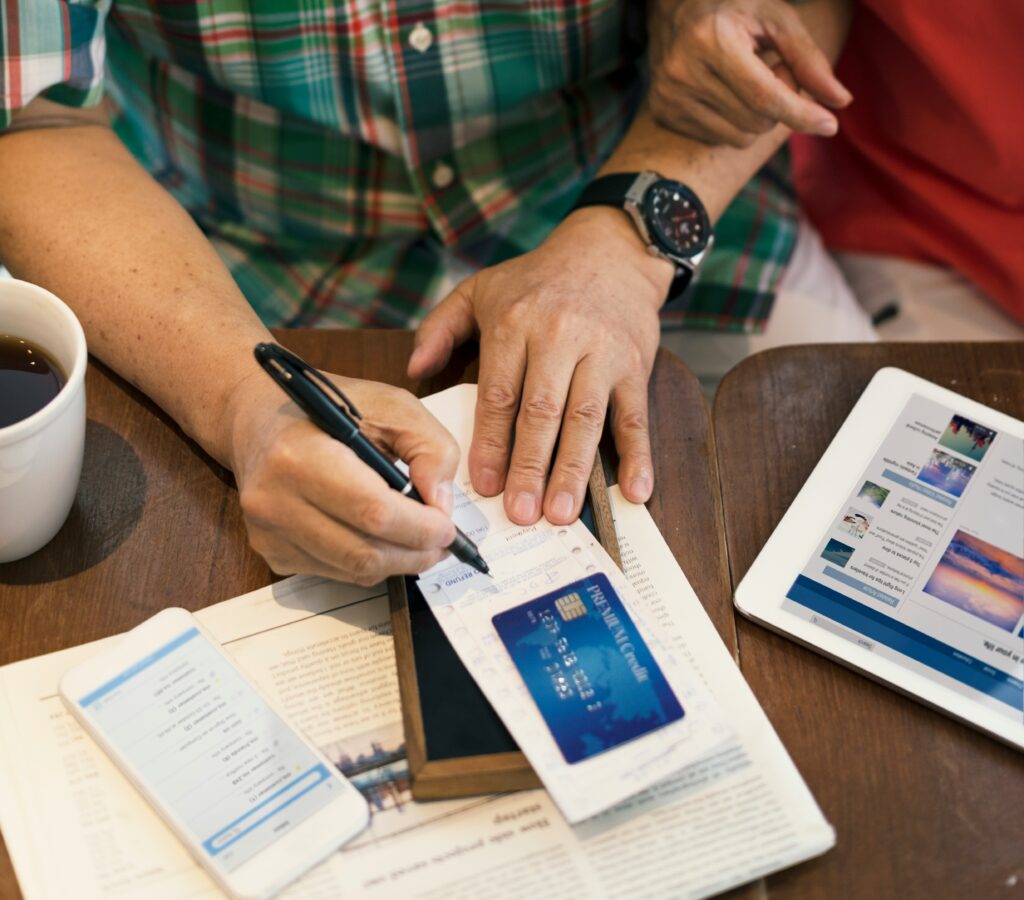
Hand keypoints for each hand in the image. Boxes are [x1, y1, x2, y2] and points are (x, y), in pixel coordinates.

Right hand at [224, 370, 458, 584]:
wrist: (258, 417)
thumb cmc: (329, 407)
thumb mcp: (391, 405)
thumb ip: (430, 448)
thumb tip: (440, 505)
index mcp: (299, 455)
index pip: (373, 512)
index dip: (420, 528)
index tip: (448, 526)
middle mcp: (274, 500)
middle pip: (363, 553)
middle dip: (416, 553)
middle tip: (442, 541)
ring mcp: (268, 531)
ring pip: (352, 571)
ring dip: (396, 562)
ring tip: (418, 541)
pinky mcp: (270, 551)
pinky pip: (335, 573)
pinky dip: (369, 563)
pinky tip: (379, 537)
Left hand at [408, 208, 669, 525]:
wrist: (610, 251)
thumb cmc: (538, 279)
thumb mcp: (480, 289)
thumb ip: (440, 327)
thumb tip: (414, 369)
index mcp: (515, 324)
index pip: (499, 394)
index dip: (491, 443)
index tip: (483, 485)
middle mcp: (560, 337)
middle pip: (543, 413)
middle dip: (531, 468)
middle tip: (521, 513)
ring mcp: (602, 352)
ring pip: (587, 419)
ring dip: (574, 470)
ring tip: (563, 513)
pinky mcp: (636, 364)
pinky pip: (637, 415)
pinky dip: (639, 455)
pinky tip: (635, 490)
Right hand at [648, 0, 851, 147]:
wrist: (673, 9)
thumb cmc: (732, 7)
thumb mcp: (776, 18)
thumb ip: (809, 59)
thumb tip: (840, 102)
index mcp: (712, 39)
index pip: (764, 96)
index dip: (800, 113)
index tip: (830, 124)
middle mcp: (684, 71)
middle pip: (756, 120)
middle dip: (778, 106)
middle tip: (773, 71)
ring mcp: (669, 95)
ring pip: (739, 136)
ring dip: (756, 117)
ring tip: (747, 82)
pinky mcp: (662, 113)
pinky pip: (716, 138)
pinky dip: (732, 121)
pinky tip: (725, 92)